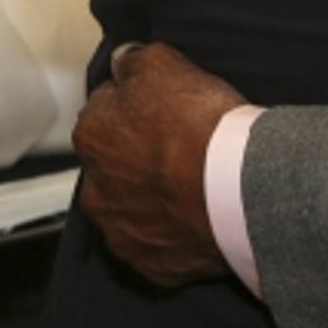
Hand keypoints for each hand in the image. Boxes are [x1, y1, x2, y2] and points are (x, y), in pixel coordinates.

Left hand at [74, 41, 245, 287]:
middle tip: (182, 145)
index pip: (105, 110)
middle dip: (138, 156)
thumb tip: (124, 63)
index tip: (165, 105)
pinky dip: (175, 232)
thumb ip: (135, 61)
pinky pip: (161, 244)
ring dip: (153, 197)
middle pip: (115, 164)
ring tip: (194, 182)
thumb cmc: (198, 123)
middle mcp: (95, 191)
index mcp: (92, 136)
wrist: (235, 188)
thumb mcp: (163, 62)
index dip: (136, 105)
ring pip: (133, 208)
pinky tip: (200, 214)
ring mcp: (123, 234)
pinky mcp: (153, 266)